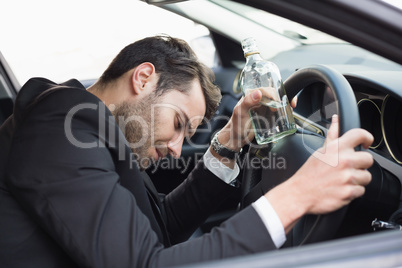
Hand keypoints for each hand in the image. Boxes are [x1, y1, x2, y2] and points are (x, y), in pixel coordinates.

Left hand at [216, 88, 296, 151]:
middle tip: (286, 107)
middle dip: (282, 98)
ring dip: (285, 103)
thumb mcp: (240, 113)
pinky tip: (286, 114)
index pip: (265, 89)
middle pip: (273, 94)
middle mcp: (257, 100)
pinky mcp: (266, 115)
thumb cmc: (236, 126)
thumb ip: (247, 102)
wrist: (236, 140)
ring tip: (289, 109)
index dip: (275, 93)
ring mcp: (262, 108)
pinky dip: (283, 110)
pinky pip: (276, 109)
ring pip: (276, 101)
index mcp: (250, 96)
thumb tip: (258, 93)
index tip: (279, 101)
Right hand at [265, 115, 373, 232]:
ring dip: (357, 179)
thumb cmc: (309, 173)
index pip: (360, 135)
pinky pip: (361, 191)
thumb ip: (332, 135)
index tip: (365, 144)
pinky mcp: (349, 192)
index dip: (367, 138)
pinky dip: (352, 192)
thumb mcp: (320, 151)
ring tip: (342, 180)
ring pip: (366, 176)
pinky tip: (340, 189)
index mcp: (336, 148)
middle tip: (348, 168)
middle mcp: (344, 161)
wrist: (300, 194)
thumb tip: (336, 120)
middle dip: (361, 164)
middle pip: (368, 159)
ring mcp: (347, 177)